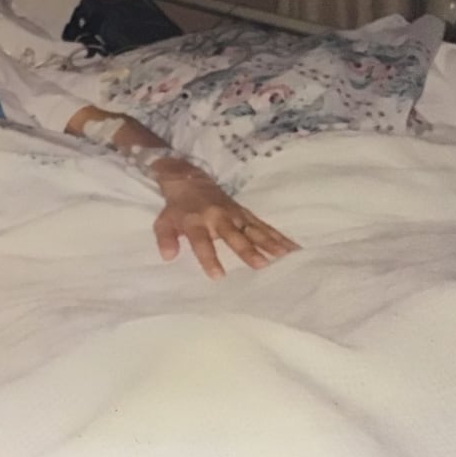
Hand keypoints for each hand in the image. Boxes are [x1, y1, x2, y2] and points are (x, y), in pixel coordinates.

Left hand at [152, 170, 298, 279]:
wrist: (189, 180)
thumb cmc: (177, 208)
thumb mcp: (163, 221)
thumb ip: (165, 238)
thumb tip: (168, 256)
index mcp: (195, 221)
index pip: (202, 242)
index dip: (209, 257)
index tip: (218, 276)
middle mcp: (218, 217)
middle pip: (234, 236)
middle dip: (247, 250)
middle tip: (260, 265)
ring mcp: (234, 214)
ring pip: (253, 229)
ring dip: (269, 243)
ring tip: (284, 257)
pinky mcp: (245, 213)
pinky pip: (264, 226)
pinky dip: (278, 237)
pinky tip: (292, 249)